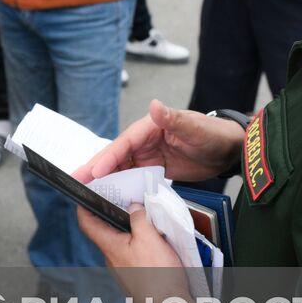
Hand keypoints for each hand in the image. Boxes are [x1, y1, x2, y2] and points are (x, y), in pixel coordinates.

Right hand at [77, 99, 243, 183]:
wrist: (227, 150)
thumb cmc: (213, 135)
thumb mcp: (195, 128)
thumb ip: (173, 119)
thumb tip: (154, 105)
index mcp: (149, 127)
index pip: (124, 143)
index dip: (108, 158)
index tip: (94, 172)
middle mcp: (143, 140)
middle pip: (115, 156)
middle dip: (95, 168)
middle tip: (74, 180)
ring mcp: (147, 155)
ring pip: (119, 168)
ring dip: (103, 179)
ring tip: (85, 191)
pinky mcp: (152, 167)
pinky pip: (131, 177)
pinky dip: (119, 186)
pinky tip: (110, 197)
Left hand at [79, 204, 183, 271]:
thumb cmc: (158, 277)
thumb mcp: (149, 238)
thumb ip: (139, 219)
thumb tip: (134, 208)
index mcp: (110, 246)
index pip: (87, 223)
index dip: (84, 207)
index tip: (86, 196)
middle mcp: (112, 258)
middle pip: (106, 231)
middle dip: (115, 216)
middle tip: (126, 202)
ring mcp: (123, 269)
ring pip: (122, 243)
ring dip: (131, 231)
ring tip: (147, 222)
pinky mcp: (135, 276)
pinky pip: (133, 255)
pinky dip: (140, 245)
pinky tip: (155, 243)